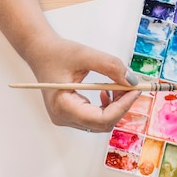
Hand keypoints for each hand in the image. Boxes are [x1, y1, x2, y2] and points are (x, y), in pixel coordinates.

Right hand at [25, 35, 140, 131]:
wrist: (40, 53)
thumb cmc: (57, 53)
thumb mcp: (86, 55)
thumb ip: (111, 67)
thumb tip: (133, 81)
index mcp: (63, 106)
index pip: (101, 119)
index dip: (122, 106)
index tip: (135, 90)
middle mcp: (63, 117)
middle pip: (102, 123)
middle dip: (121, 106)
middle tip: (130, 86)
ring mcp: (65, 118)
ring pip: (100, 123)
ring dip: (115, 106)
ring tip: (117, 86)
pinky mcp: (69, 115)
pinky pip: (94, 118)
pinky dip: (106, 107)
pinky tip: (106, 91)